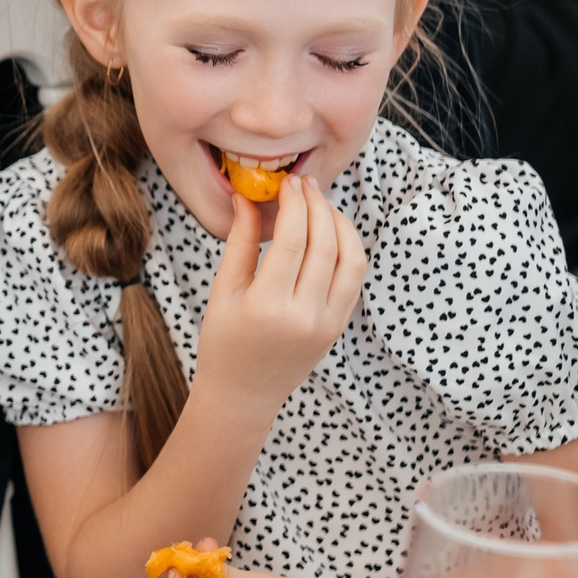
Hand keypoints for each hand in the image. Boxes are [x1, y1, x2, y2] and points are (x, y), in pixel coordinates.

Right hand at [194, 175, 367, 415]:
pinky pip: (353, 278)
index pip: (293, 239)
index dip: (294, 203)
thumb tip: (248, 198)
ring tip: (321, 204)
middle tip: (305, 184)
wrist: (244, 395)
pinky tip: (330, 233)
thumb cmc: (223, 343)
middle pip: (326, 243)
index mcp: (268, 306)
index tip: (287, 182)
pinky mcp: (338, 326)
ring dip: (340, 223)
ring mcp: (327, 323)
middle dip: (318, 205)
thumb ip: (239, 242)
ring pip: (351, 258)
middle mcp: (304, 316)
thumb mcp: (223, 291)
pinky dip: (348, 248)